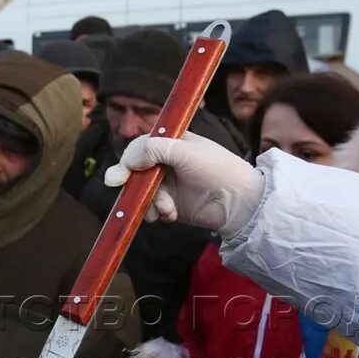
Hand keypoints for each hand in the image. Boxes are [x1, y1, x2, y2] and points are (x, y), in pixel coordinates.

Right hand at [104, 131, 264, 233]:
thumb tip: (128, 159)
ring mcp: (169, 185)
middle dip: (130, 182)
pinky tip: (171, 214)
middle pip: (136, 170)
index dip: (129, 158)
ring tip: (165, 208)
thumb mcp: (186, 152)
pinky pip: (152, 209)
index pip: (141, 146)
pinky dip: (157, 212)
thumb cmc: (218, 169)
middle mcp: (167, 162)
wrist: (239, 202)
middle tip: (119, 187)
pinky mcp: (172, 205)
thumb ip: (155, 150)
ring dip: (148, 201)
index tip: (123, 172)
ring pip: (142, 192)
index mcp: (172, 143)